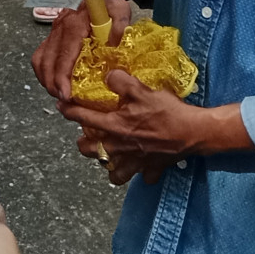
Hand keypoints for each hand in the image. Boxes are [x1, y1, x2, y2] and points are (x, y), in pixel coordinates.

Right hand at [31, 0, 136, 101]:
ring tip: (58, 94)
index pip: (63, 55)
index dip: (61, 77)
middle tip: (64, 101)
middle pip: (47, 60)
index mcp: (74, 24)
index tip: (66, 95)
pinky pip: (41, 54)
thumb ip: (119, 25)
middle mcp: (59, 27)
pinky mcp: (53, 33)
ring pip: (40, 58)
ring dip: (45, 78)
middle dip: (52, 83)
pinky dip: (43, 71)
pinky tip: (53, 82)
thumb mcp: (120, 9)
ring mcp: (53, 30)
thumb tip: (113, 46)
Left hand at [60, 69, 214, 173]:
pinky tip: (138, 163)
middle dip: (84, 143)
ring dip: (108, 164)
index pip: (84, 119)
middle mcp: (120, 148)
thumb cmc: (166, 111)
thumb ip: (120, 81)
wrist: (193, 132)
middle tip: (86, 133)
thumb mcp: (141, 89)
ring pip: (112, 173)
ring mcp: (135, 162)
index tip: (61, 106)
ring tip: (108, 153)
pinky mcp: (151, 169)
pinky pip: (139, 177)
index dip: (69, 111)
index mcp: (115, 127)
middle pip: (91, 152)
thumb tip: (108, 75)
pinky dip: (137, 173)